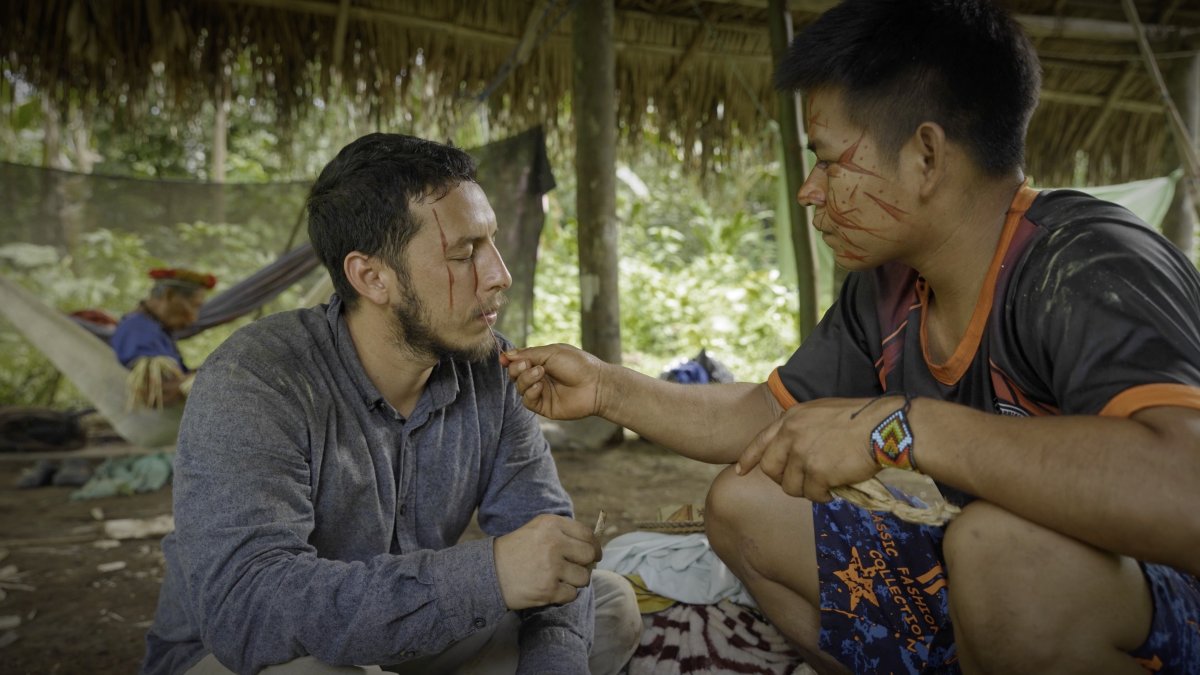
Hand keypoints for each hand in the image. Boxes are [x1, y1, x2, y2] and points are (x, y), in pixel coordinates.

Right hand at [493, 514, 600, 609]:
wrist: (488, 572)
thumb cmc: (515, 550)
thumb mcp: (537, 529)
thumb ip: (563, 532)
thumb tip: (593, 548)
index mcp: (551, 524)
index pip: (587, 535)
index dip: (594, 546)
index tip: (594, 554)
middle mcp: (554, 543)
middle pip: (589, 555)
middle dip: (586, 564)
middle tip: (576, 568)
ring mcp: (552, 567)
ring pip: (584, 577)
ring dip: (575, 581)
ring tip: (558, 578)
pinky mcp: (548, 589)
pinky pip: (572, 594)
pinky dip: (564, 594)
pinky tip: (551, 589)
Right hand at [502, 344, 605, 419]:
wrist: (595, 384)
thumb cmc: (577, 364)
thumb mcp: (551, 352)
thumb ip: (528, 354)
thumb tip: (507, 354)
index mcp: (541, 362)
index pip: (518, 361)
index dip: (509, 360)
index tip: (503, 358)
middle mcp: (539, 377)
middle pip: (515, 374)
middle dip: (516, 368)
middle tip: (527, 364)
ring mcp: (541, 392)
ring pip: (519, 387)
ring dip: (525, 378)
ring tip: (540, 373)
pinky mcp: (544, 407)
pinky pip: (527, 401)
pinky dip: (530, 392)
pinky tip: (541, 386)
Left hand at [736, 397, 885, 500]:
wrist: (882, 426)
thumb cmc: (859, 419)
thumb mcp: (820, 412)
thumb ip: (801, 429)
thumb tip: (794, 452)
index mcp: (791, 418)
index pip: (760, 441)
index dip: (749, 458)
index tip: (740, 470)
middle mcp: (791, 435)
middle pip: (770, 469)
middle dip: (783, 479)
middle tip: (802, 482)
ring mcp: (802, 454)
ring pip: (791, 486)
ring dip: (807, 489)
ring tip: (826, 483)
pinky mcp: (817, 472)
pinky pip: (813, 494)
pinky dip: (824, 495)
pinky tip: (836, 487)